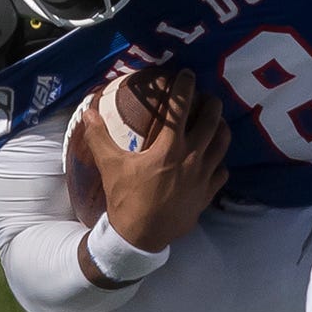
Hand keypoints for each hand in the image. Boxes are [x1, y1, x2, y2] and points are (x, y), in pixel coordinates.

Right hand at [82, 68, 230, 250]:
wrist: (139, 238)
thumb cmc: (125, 200)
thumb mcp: (111, 166)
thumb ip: (100, 137)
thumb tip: (88, 111)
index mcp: (169, 148)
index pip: (181, 108)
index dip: (185, 87)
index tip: (187, 74)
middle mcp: (193, 158)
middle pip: (212, 120)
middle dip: (211, 103)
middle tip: (206, 96)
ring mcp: (204, 177)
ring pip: (223, 144)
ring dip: (220, 128)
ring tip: (215, 121)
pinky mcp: (208, 194)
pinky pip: (222, 171)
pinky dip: (219, 161)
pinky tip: (212, 160)